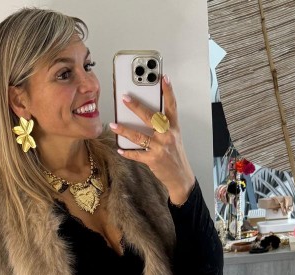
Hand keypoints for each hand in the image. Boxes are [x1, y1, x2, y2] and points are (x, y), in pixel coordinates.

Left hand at [109, 75, 194, 205]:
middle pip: (151, 118)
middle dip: (136, 107)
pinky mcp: (153, 160)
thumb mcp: (174, 138)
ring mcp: (160, 148)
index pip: (172, 106)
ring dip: (124, 130)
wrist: (180, 177)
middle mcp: (167, 136)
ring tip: (114, 125)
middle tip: (125, 98)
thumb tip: (146, 116)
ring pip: (139, 136)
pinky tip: (120, 149)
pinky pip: (137, 154)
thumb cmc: (175, 155)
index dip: (168, 92)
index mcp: (174, 128)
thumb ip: (163, 126)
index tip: (164, 78)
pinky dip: (127, 152)